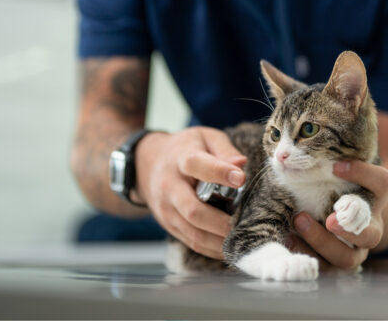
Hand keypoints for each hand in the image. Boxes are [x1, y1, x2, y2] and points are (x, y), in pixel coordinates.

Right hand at [135, 127, 246, 259]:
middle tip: (242, 223)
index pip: (197, 165)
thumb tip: (241, 165)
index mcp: (181, 159)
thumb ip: (224, 150)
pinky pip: (190, 242)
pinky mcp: (168, 224)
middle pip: (193, 210)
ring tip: (239, 239)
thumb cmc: (184, 149)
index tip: (241, 179)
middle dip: (220, 222)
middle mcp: (170, 186)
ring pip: (192, 233)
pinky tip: (228, 247)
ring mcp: (166, 209)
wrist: (146, 164)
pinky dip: (211, 249)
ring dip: (218, 241)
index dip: (220, 172)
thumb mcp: (204, 138)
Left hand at [289, 160, 387, 269]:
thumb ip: (325, 160)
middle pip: (371, 234)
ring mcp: (355, 249)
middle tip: (330, 219)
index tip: (336, 165)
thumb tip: (295, 150)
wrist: (331, 206)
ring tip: (298, 220)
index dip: (363, 174)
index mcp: (374, 197)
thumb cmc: (330, 179)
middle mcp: (370, 226)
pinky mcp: (335, 264)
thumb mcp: (333, 168)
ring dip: (321, 241)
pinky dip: (306, 254)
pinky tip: (288, 237)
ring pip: (347, 258)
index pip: (381, 183)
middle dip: (349, 229)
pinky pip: (325, 269)